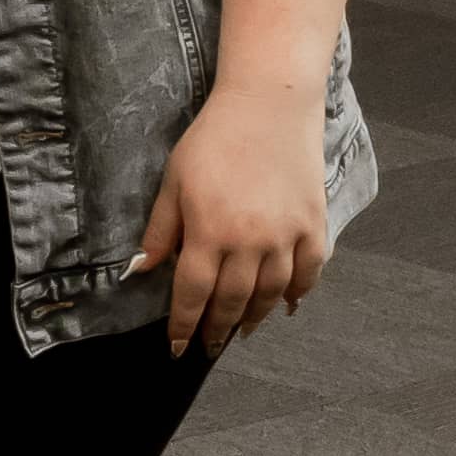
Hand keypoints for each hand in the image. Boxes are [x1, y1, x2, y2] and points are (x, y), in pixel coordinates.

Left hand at [136, 78, 331, 355]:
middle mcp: (250, 242)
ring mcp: (287, 236)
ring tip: (242, 331)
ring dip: (256, 317)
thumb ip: (161, 231)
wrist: (269, 107)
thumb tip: (141, 271)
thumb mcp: (173, 183)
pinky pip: (309, 272)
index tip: (176, 348)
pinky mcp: (315, 225)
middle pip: (233, 300)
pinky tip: (287, 305)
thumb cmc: (211, 141)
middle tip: (209, 347)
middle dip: (218, 328)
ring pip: (272, 293)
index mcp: (208, 233)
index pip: (193, 293)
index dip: (183, 325)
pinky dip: (299, 293)